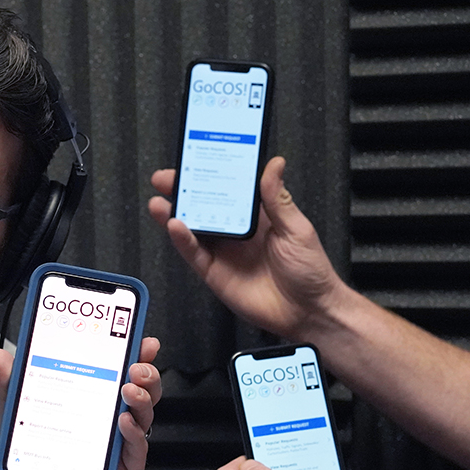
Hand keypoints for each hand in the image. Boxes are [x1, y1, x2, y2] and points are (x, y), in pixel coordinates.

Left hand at [0, 337, 161, 469]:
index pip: (119, 375)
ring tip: (130, 386)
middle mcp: (113, 427)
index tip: (138, 335)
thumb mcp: (17, 424)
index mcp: (94, 408)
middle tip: (137, 360)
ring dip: (142, 398)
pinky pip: (136, 453)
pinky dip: (133, 434)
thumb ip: (12, 390)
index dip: (133, 354)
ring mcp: (122, 453)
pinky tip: (122, 421)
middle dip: (146, 371)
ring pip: (144, 419)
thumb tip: (0, 357)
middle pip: (142, 393)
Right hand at [147, 156, 350, 339]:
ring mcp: (223, 252)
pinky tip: (175, 227)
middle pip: (202, 206)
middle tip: (165, 179)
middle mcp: (235, 232)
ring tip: (160, 202)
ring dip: (174, 214)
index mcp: (256, 216)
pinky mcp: (215, 273)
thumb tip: (274, 165)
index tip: (196, 159)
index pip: (228, 189)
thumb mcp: (297, 228)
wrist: (308, 310)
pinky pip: (194, 254)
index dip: (210, 174)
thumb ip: (278, 198)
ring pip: (191, 229)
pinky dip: (182, 240)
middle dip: (182, 191)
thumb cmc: (310, 271)